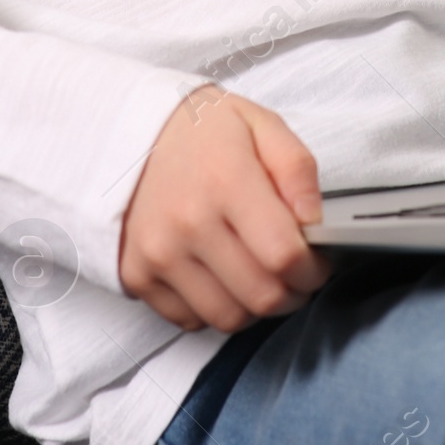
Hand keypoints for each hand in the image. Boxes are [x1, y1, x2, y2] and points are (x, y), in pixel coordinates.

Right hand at [119, 85, 332, 331]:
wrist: (127, 132)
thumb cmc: (201, 130)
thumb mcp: (260, 124)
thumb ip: (297, 169)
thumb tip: (316, 222)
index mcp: (225, 180)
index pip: (284, 255)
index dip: (313, 268)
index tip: (317, 261)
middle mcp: (188, 223)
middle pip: (262, 295)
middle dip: (293, 293)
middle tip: (295, 274)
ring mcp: (158, 254)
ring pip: (229, 318)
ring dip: (255, 305)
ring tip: (258, 274)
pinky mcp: (137, 275)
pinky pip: (191, 320)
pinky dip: (214, 307)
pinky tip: (220, 275)